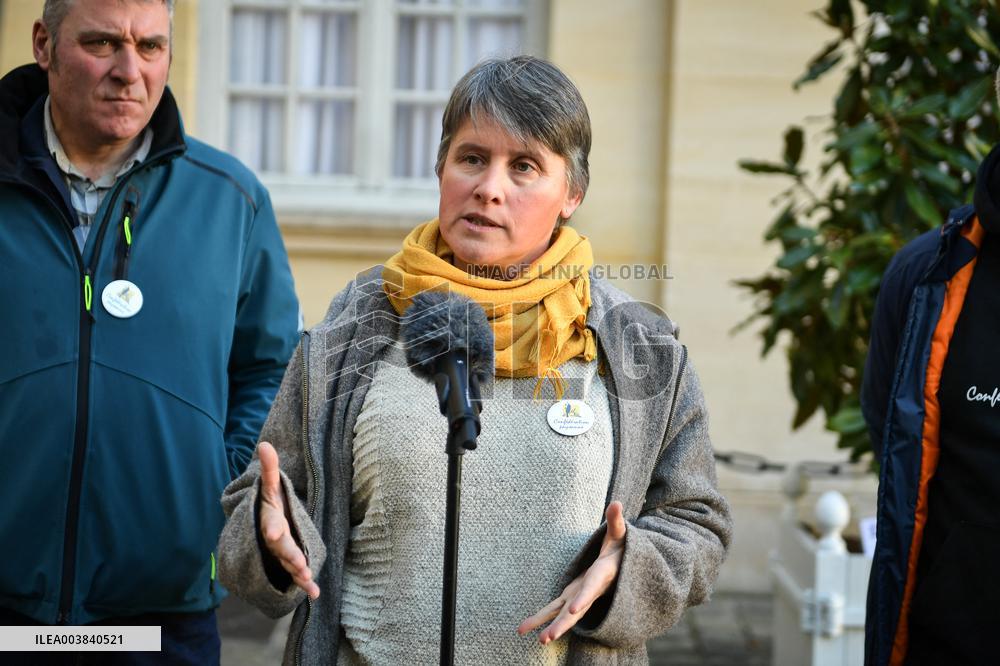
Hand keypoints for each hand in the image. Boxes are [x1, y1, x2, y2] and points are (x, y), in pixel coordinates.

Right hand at [258, 441, 319, 598]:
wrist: (263, 527)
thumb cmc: (270, 504)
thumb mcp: (270, 487)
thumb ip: (269, 469)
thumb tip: (265, 444)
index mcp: (271, 520)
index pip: (271, 523)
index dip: (272, 527)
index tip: (273, 532)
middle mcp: (274, 540)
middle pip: (281, 548)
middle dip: (289, 555)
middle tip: (299, 564)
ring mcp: (281, 554)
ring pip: (289, 564)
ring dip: (298, 572)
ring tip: (307, 577)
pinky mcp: (290, 564)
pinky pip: (298, 576)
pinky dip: (305, 586)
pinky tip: (315, 594)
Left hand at [517, 501, 625, 643]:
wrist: (627, 569)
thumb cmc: (623, 549)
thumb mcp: (621, 534)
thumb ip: (616, 521)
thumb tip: (616, 503)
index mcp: (603, 575)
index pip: (592, 587)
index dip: (584, 597)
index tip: (575, 608)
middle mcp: (591, 591)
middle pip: (576, 610)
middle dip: (563, 624)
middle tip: (549, 637)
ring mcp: (581, 596)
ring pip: (564, 615)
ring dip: (550, 627)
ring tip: (538, 641)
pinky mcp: (571, 596)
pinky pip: (555, 610)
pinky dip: (541, 619)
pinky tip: (524, 629)